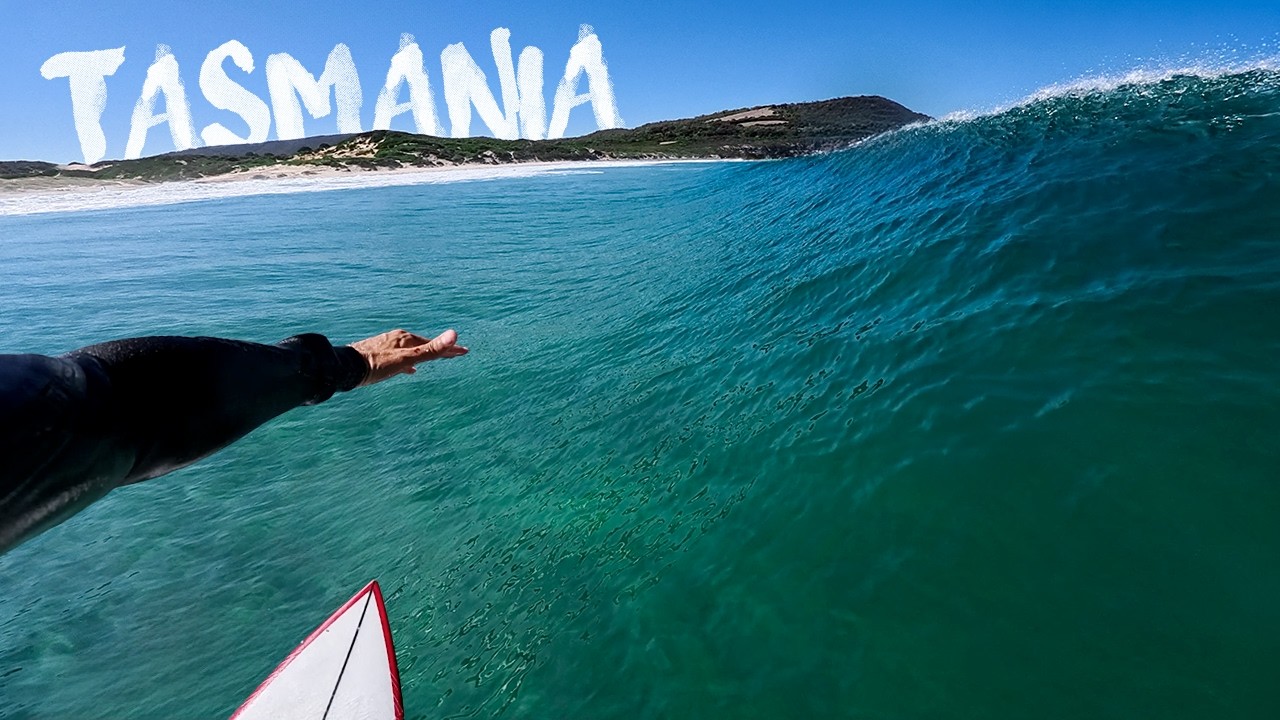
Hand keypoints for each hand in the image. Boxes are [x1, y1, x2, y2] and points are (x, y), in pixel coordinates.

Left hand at [349, 328, 468, 385]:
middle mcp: (398, 339)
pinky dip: (409, 361)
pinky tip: (408, 370)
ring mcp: (387, 345)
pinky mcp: (378, 353)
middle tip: (454, 354)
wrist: (346, 368)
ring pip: (412, 350)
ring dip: (424, 354)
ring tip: (433, 361)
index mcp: (406, 339)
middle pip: (424, 345)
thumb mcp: (407, 359)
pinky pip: (400, 356)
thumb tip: (454, 334)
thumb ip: (431, 349)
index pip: (434, 344)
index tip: (465, 352)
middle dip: (439, 350)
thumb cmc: (377, 365)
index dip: (450, 350)